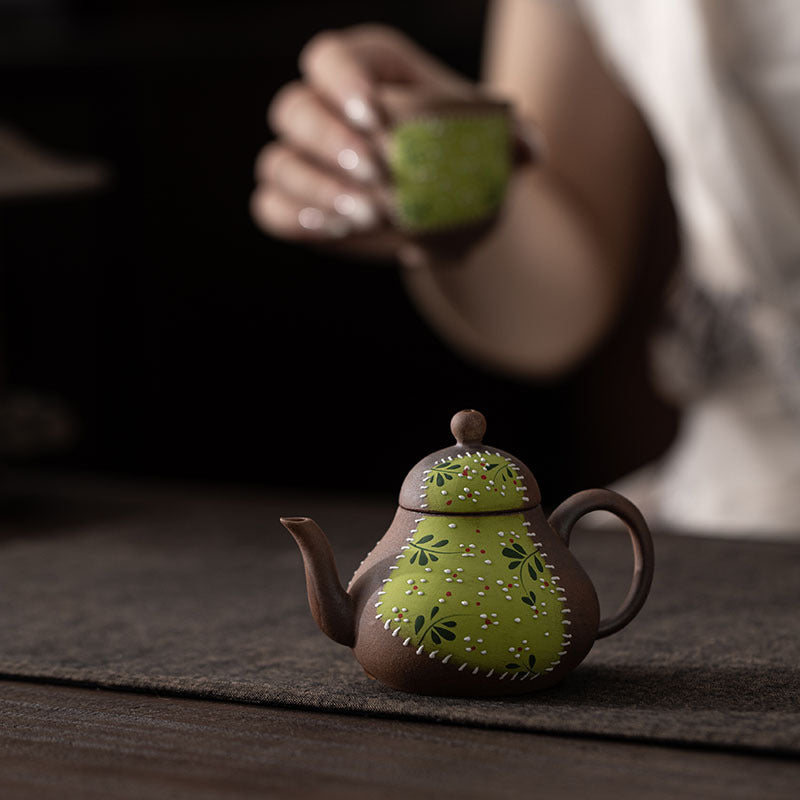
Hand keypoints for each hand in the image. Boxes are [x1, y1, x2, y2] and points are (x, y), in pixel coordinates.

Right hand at [251, 24, 505, 260]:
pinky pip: (271, 209)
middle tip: (375, 173)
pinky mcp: (297, 206)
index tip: (374, 112)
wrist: (448, 209)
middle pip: (293, 109)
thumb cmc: (468, 159)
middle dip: (329, 140)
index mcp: (364, 74)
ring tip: (367, 214)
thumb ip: (516, 137)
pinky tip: (337, 228)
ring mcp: (305, 162)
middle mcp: (324, 112)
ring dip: (316, 189)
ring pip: (278, 163)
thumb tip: (528, 148)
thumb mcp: (497, 142)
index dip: (342, 78)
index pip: (329, 57)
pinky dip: (297, 219)